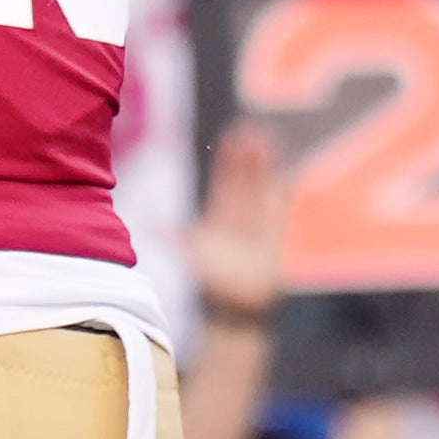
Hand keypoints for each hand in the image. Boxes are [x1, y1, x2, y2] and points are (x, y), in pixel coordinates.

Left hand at [189, 119, 285, 324]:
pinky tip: (287, 178)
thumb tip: (150, 224)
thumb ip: (175, 237)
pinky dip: (282, 197)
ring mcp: (258, 226)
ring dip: (266, 168)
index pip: (224, 182)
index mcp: (218, 218)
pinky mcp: (275, 239)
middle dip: (248, 156)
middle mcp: (238, 218)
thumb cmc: (213, 284)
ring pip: (262, 190)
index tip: (233, 136)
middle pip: (245, 180)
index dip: (229, 160)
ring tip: (270, 143)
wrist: (235, 309)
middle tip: (253, 128)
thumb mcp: (191, 255)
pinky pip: (279, 213)